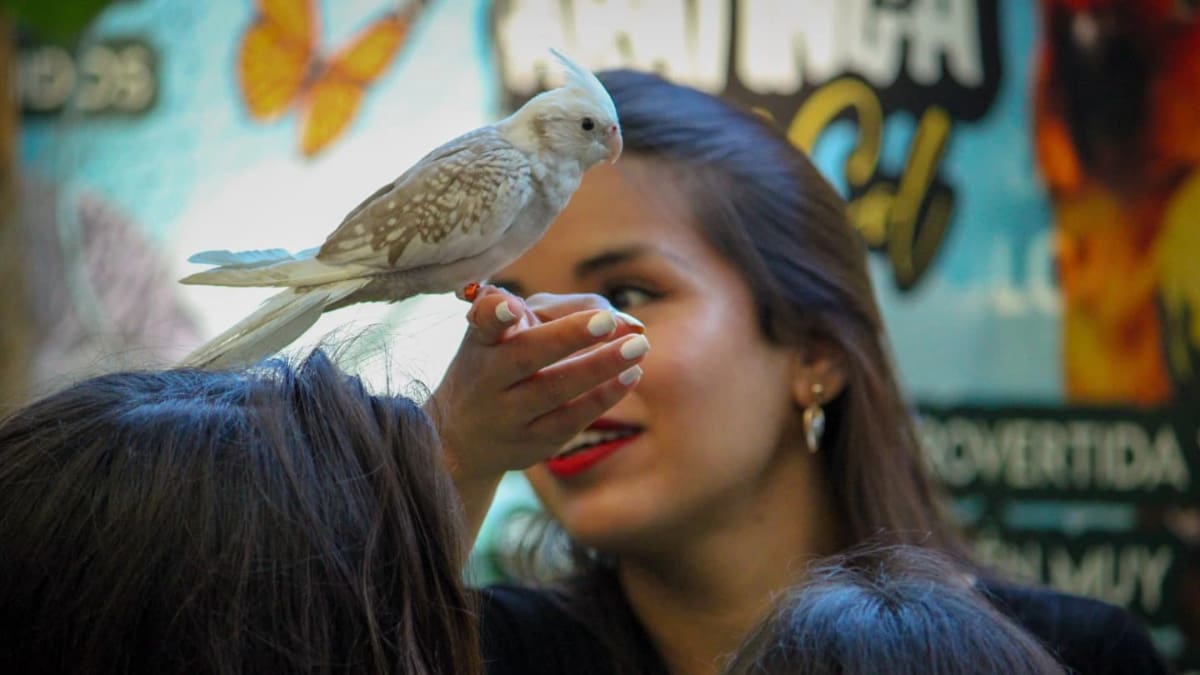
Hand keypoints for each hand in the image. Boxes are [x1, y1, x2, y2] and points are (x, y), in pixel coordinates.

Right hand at [427, 284, 647, 483]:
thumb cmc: (502, 364)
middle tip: (609, 320)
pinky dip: (603, 397)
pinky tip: (631, 376)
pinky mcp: (531, 444)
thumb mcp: (517, 330)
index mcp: (483, 342)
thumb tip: (622, 321)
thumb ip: (564, 311)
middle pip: (524, 357)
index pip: (483, 324)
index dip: (494, 314)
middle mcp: (488, 379)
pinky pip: (571, 420)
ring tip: (638, 346)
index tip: (511, 307)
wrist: (464, 438)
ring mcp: (507, 416)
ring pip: (553, 392)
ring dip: (599, 368)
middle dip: (567, 337)